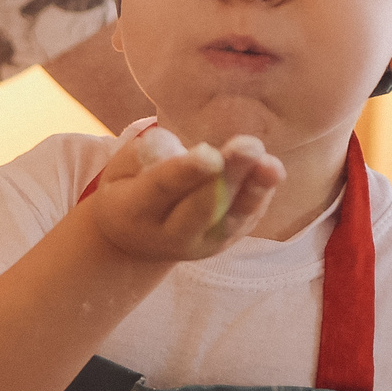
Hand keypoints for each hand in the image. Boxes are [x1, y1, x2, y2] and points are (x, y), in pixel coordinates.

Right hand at [84, 126, 283, 263]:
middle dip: (228, 176)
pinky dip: (260, 194)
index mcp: (133, 212)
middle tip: (249, 146)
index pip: (162, 188)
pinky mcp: (225, 242)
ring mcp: (201, 244)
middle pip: (203, 207)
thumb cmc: (128, 189)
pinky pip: (246, 218)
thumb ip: (147, 153)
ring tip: (272, 166)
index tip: (210, 154)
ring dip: (254, 191)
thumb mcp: (120, 169)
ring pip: (231, 218)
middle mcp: (168, 235)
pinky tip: (270, 170)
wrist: (136, 240)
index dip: (187, 172)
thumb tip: (186, 152)